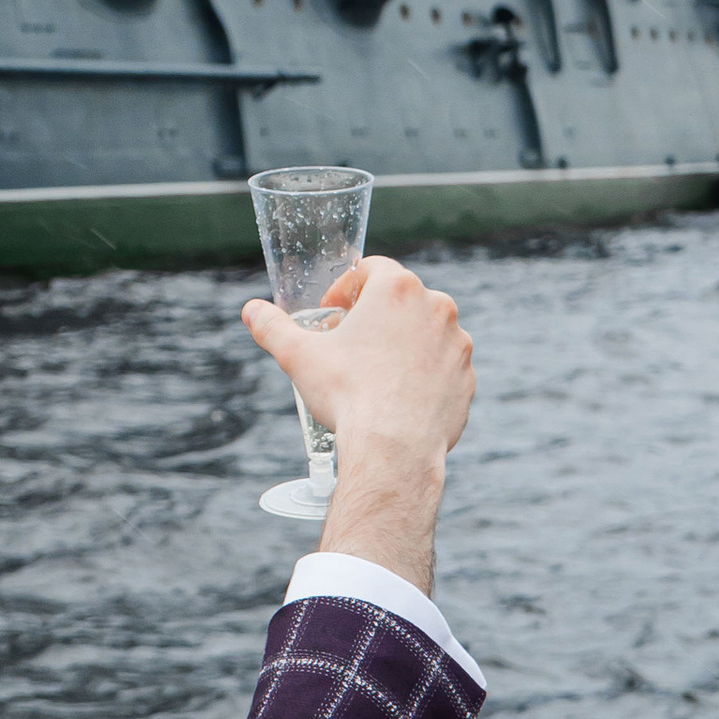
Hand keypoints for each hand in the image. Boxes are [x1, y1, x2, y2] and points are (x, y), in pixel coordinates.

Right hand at [242, 253, 474, 593]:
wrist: (394, 449)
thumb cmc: (347, 394)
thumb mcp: (297, 356)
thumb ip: (272, 327)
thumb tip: (251, 310)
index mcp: (397, 289)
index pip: (370, 269)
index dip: (345, 288)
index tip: (331, 313)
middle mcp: (436, 307)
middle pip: (400, 299)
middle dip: (374, 316)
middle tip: (349, 343)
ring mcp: (457, 343)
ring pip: (425, 332)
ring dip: (401, 342)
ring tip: (373, 372)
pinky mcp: (466, 377)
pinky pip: (442, 366)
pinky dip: (422, 373)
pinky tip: (398, 396)